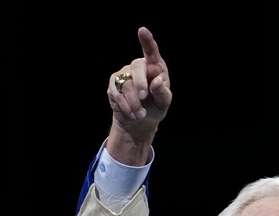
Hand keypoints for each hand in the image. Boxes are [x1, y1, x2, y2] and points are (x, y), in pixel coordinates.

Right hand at [106, 26, 170, 163]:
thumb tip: (156, 81)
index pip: (151, 51)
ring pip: (127, 85)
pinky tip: (133, 114)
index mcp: (155, 66)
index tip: (142, 31)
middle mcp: (138, 67)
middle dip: (140, 82)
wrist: (140, 121)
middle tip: (145, 96)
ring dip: (135, 102)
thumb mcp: (164, 102)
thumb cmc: (155, 106)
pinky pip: (117, 94)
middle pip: (137, 66)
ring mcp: (124, 74)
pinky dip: (126, 106)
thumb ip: (162, 92)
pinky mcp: (114, 85)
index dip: (147, 41)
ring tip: (141, 114)